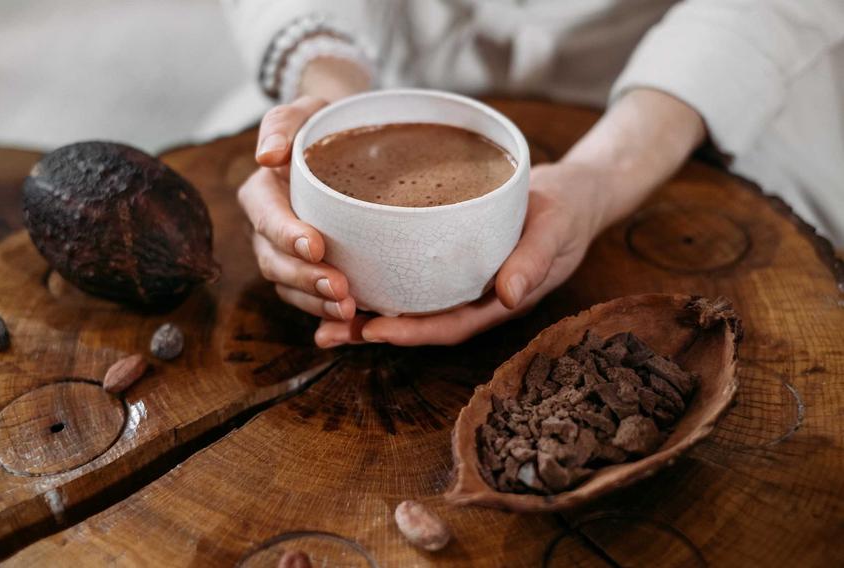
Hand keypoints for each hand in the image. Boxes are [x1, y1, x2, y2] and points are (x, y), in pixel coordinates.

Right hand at [237, 95, 357, 323]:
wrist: (347, 146)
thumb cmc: (325, 125)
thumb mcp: (305, 112)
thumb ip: (283, 125)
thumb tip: (266, 156)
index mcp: (262, 195)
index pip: (267, 218)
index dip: (287, 235)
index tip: (316, 245)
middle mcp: (268, 231)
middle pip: (276, 262)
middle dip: (305, 279)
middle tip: (340, 289)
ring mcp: (286, 256)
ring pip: (291, 288)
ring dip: (316, 304)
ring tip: (348, 311)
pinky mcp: (309, 273)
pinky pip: (311, 301)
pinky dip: (327, 317)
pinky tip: (352, 325)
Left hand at [315, 162, 609, 346]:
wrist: (573, 194)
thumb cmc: (567, 212)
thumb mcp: (556, 230)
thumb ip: (534, 260)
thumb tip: (510, 296)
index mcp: (498, 300)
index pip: (449, 326)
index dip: (411, 332)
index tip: (373, 329)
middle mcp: (473, 298)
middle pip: (418, 323)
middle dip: (372, 331)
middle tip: (325, 332)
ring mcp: (459, 281)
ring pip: (408, 304)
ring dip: (365, 312)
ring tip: (318, 313)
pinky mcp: (448, 258)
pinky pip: (409, 276)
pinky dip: (378, 279)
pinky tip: (344, 272)